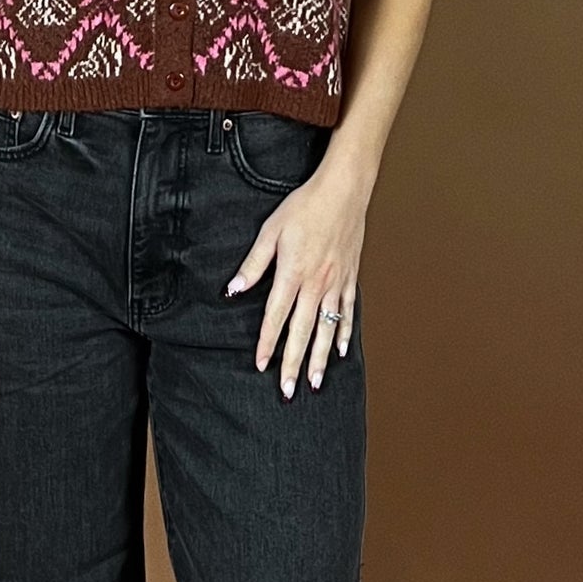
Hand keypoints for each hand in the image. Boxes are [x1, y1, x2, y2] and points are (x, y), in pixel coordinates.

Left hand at [225, 158, 366, 398]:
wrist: (343, 191)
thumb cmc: (305, 207)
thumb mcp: (270, 231)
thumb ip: (253, 265)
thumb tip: (232, 289)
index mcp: (294, 274)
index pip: (276, 317)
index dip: (267, 343)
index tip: (260, 365)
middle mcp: (317, 285)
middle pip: (302, 333)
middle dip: (294, 364)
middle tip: (289, 390)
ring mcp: (336, 284)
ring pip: (327, 330)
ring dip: (320, 359)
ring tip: (314, 383)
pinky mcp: (349, 278)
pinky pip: (347, 313)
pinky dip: (343, 334)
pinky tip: (339, 351)